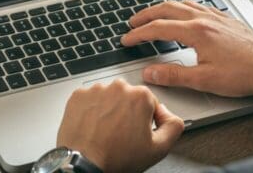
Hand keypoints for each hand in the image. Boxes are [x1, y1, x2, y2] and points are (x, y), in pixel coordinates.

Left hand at [57, 79, 183, 172]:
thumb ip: (174, 126)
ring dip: (109, 110)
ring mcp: (96, 90)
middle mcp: (118, 87)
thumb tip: (171, 116)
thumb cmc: (116, 157)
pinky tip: (93, 126)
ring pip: (108, 97)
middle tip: (122, 134)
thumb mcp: (158, 149)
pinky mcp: (78, 95)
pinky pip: (89, 100)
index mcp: (140, 96)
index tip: (138, 131)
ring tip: (106, 131)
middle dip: (127, 112)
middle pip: (128, 98)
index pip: (150, 103)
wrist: (84, 164)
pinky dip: (91, 110)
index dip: (146, 120)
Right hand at [122, 1, 252, 114]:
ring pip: (183, 3)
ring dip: (164, 7)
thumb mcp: (204, 80)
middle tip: (133, 22)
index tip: (127, 39)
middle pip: (167, 9)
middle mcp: (205, 19)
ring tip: (154, 14)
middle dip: (146, 14)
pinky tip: (186, 12)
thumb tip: (150, 73)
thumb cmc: (245, 74)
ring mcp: (217, 16)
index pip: (158, 28)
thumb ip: (173, 75)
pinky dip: (184, 6)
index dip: (139, 34)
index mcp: (196, 31)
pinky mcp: (226, 20)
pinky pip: (199, 5)